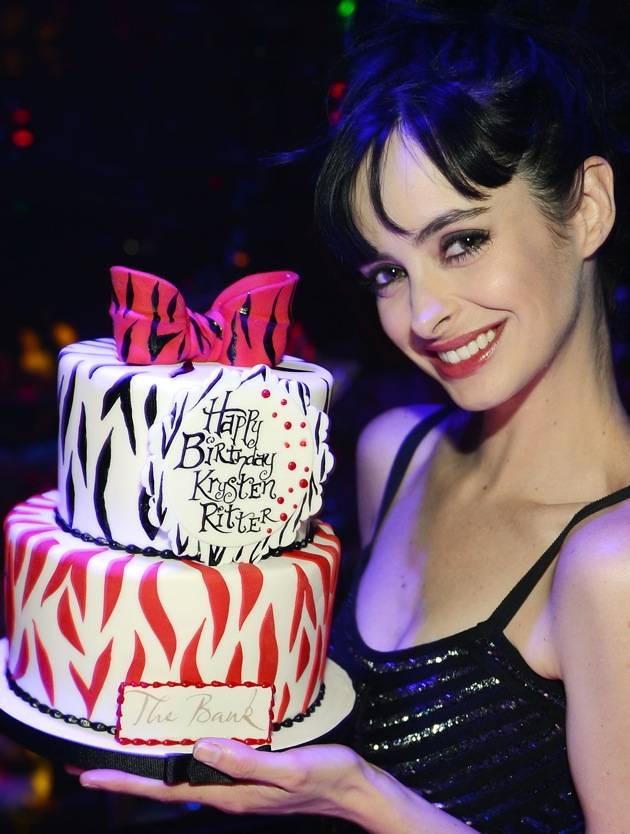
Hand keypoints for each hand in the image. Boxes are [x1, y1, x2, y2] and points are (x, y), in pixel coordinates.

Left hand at [78, 740, 368, 820]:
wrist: (354, 789)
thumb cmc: (326, 776)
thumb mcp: (288, 769)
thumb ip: (245, 762)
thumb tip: (199, 747)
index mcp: (230, 793)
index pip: (167, 787)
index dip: (128, 781)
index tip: (90, 775)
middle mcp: (226, 792)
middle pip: (167, 783)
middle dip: (127, 775)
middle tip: (89, 764)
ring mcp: (237, 785)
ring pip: (183, 773)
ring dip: (150, 765)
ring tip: (123, 752)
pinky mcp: (249, 774)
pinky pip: (205, 765)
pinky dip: (180, 755)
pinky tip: (178, 744)